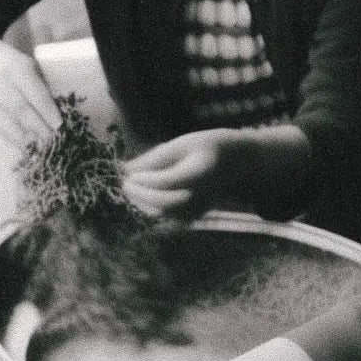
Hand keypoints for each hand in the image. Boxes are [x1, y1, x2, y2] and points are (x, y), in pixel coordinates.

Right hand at [0, 26, 61, 150]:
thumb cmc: (20, 68)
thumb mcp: (34, 69)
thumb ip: (45, 89)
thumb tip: (63, 115)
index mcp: (19, 69)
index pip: (35, 93)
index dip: (47, 112)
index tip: (60, 127)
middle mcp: (1, 82)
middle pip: (20, 110)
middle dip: (38, 128)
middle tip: (54, 143)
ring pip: (8, 122)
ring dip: (26, 139)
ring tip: (42, 151)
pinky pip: (0, 128)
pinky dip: (15, 140)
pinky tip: (28, 150)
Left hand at [122, 125, 308, 219]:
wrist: (236, 163)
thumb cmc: (206, 147)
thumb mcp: (182, 143)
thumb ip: (154, 157)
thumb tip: (125, 169)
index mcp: (201, 172)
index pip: (168, 182)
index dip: (145, 179)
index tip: (128, 173)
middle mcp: (202, 194)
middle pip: (165, 202)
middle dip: (140, 194)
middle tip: (125, 183)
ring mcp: (200, 208)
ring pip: (163, 214)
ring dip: (143, 203)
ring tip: (132, 187)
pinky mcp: (194, 216)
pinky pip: (168, 217)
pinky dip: (151, 208)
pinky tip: (143, 195)